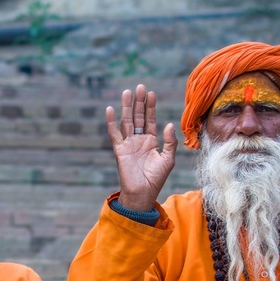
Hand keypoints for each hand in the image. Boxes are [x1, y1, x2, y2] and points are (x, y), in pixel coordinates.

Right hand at [105, 84, 177, 211]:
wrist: (143, 193)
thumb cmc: (156, 178)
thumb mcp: (168, 159)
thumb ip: (169, 142)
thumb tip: (168, 124)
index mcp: (151, 141)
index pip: (150, 119)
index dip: (150, 107)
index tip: (151, 93)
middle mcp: (139, 140)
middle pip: (138, 117)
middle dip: (139, 102)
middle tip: (140, 87)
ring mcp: (128, 144)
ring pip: (126, 121)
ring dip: (127, 107)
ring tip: (127, 92)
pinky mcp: (120, 150)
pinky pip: (114, 134)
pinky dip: (111, 122)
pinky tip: (110, 109)